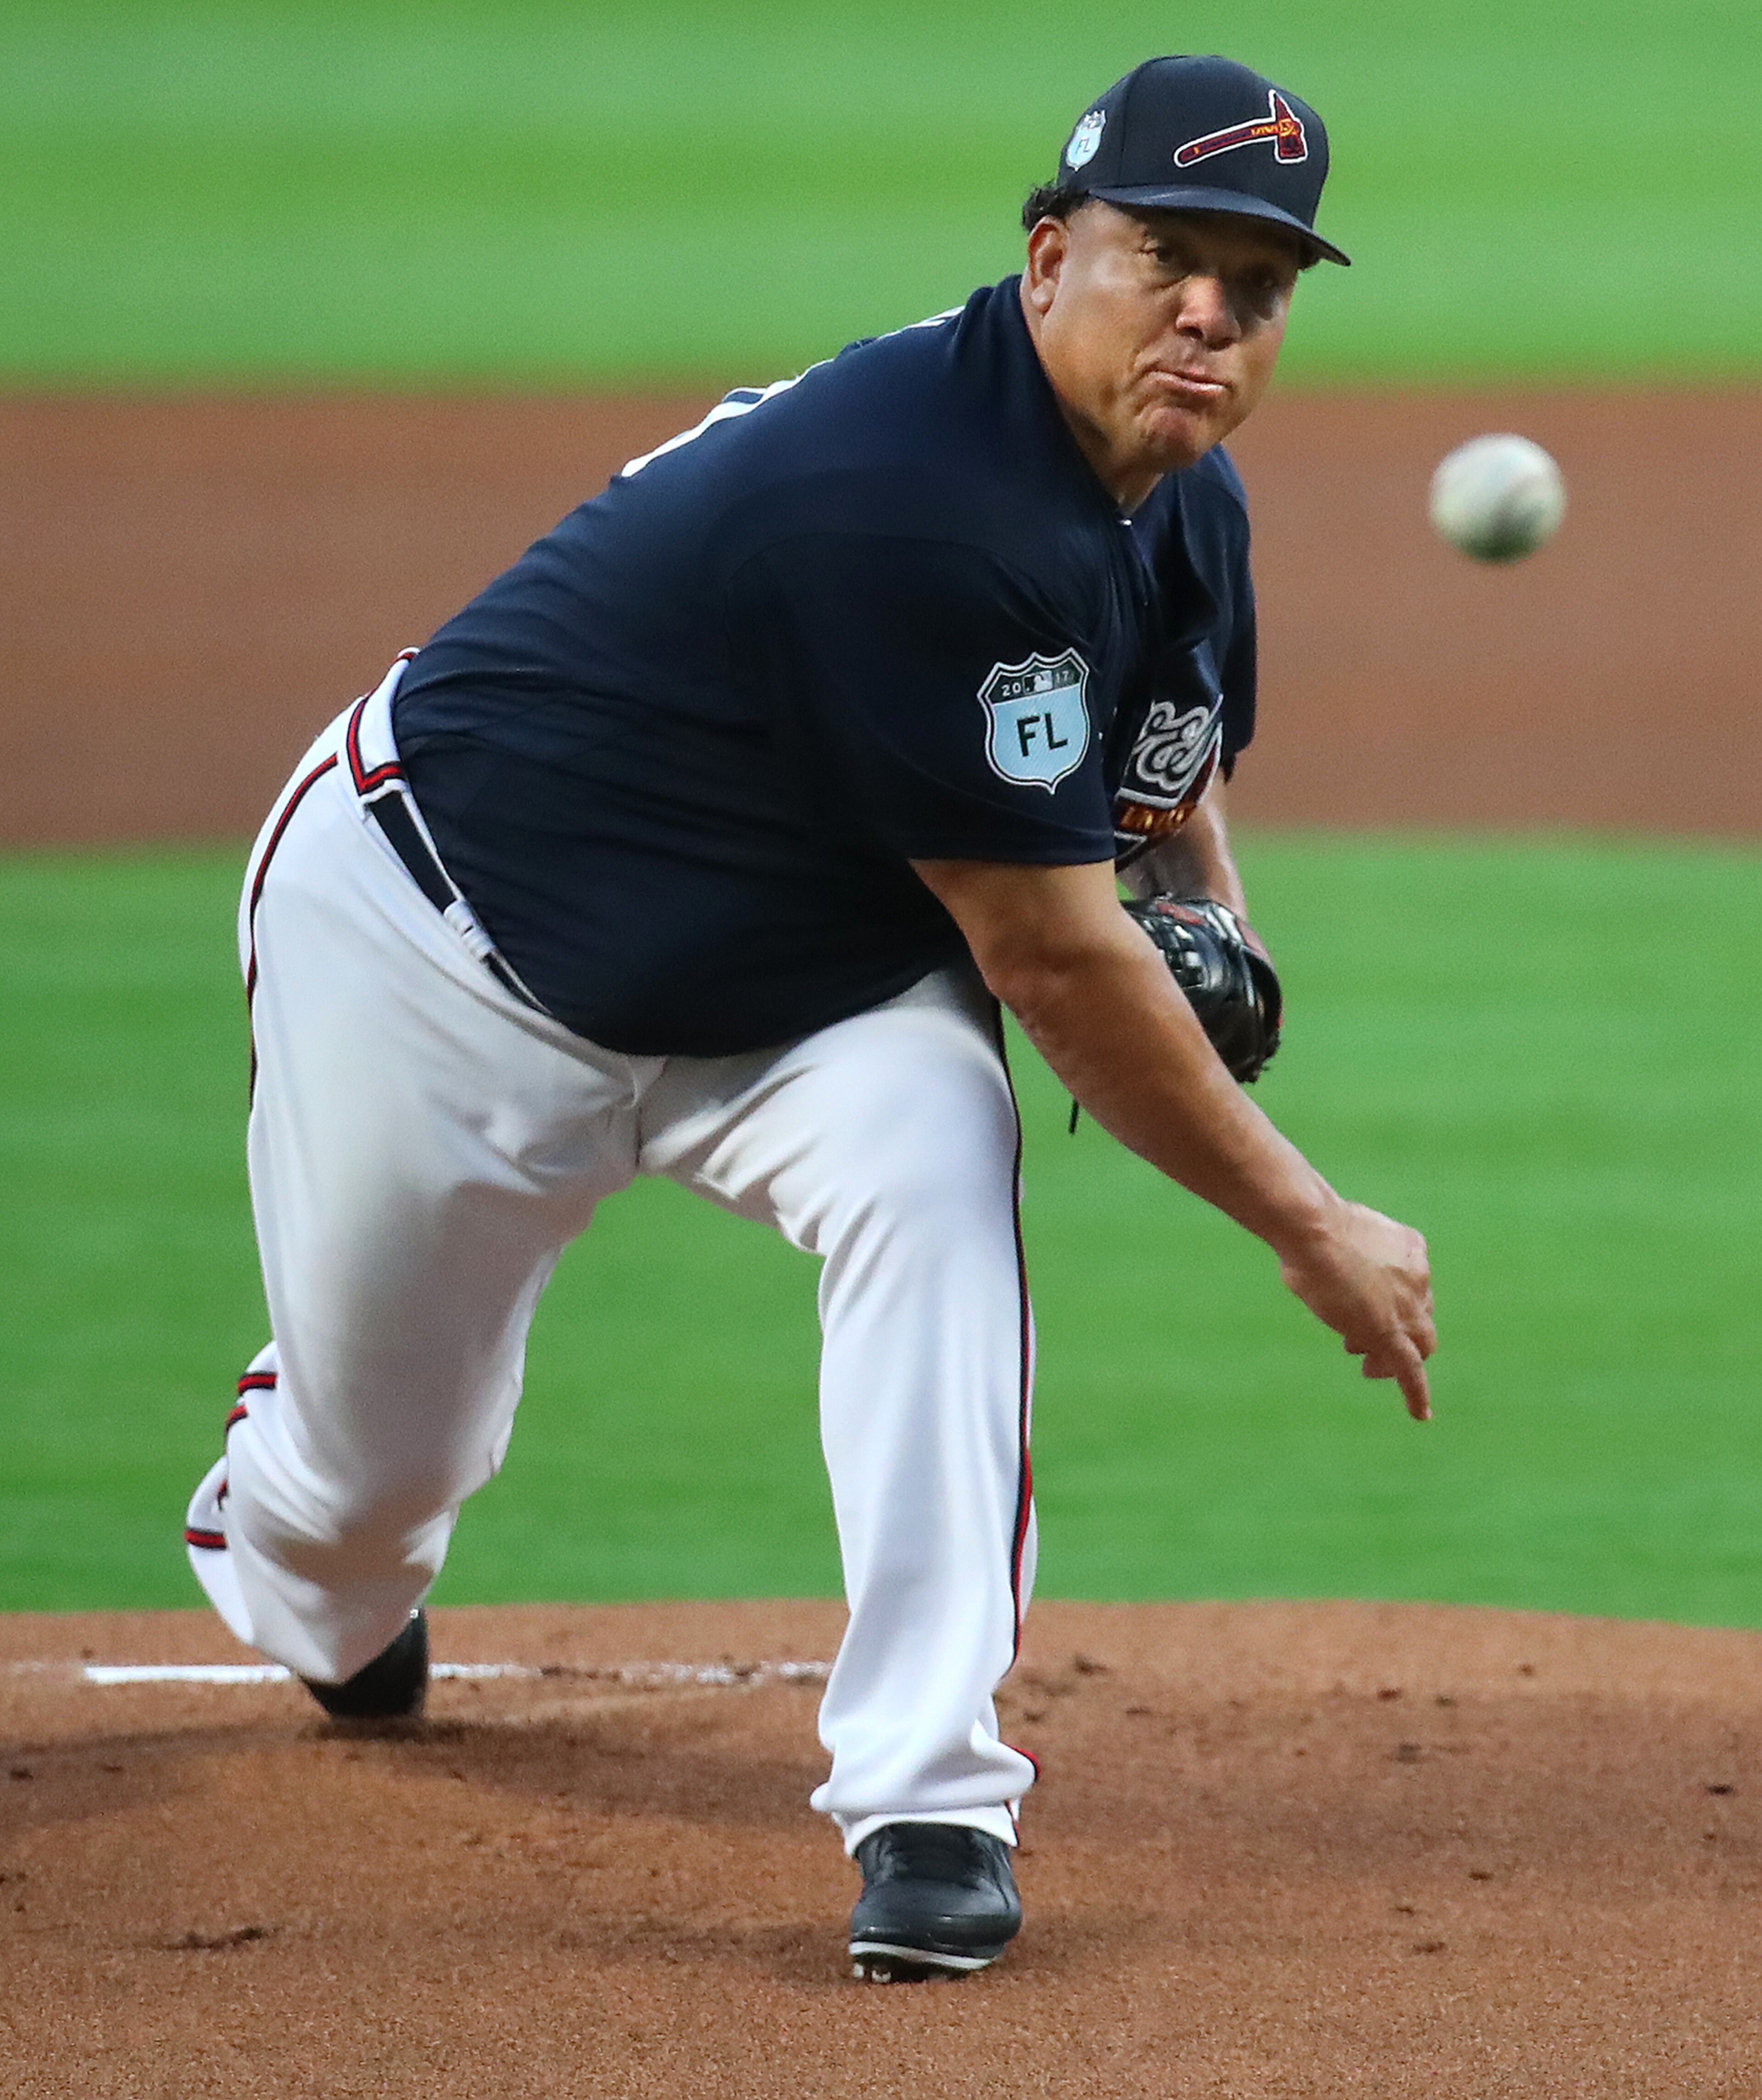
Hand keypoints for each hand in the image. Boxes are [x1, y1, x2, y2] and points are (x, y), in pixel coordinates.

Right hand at [1277, 1200, 1435, 1421]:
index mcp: (1410, 1247)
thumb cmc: (1310, 1225)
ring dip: (1394, 1357)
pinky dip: (1416, 1392)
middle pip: (1418, 1317)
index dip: (1394, 1301)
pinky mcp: (1392, 1335)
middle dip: (1398, 1330)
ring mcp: (1408, 1307)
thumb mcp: (1336, 1235)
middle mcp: (1418, 1277)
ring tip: (1369, 1368)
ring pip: (1416, 1345)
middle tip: (1368, 1343)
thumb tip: (1318, 1261)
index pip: (1412, 1285)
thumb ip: (1343, 1251)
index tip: (1373, 1306)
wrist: (1314, 1231)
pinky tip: (1419, 1413)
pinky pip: (1411, 1370)